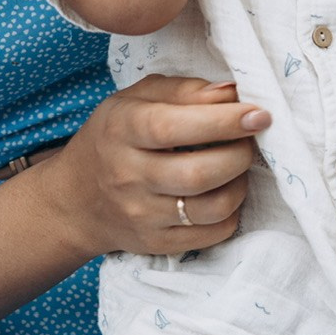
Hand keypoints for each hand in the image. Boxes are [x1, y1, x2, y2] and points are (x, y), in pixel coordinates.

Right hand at [38, 75, 271, 257]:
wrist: (76, 198)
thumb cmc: (116, 135)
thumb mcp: (137, 98)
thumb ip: (184, 90)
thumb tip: (231, 91)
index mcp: (122, 129)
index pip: (173, 126)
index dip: (222, 121)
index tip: (258, 114)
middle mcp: (128, 175)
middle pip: (198, 173)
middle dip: (240, 154)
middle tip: (251, 139)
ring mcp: (141, 215)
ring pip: (210, 208)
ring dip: (240, 183)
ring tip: (238, 164)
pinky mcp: (156, 244)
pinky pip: (211, 234)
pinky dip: (231, 211)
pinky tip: (225, 190)